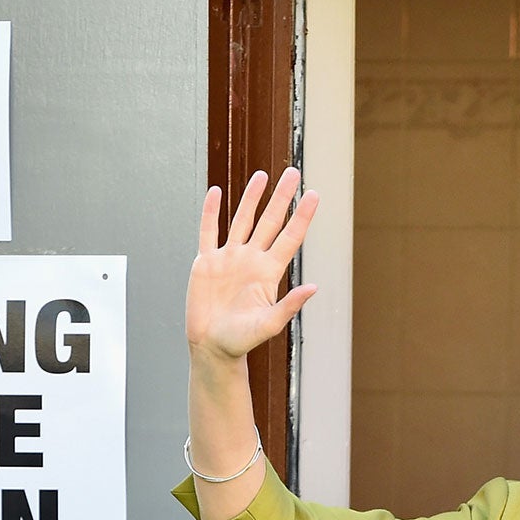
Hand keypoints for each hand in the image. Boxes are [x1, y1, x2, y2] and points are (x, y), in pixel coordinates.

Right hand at [186, 167, 318, 362]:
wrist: (212, 347)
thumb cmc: (241, 340)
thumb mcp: (269, 324)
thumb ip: (290, 305)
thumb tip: (314, 288)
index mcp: (269, 273)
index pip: (290, 237)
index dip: (302, 216)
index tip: (314, 194)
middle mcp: (251, 260)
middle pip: (270, 221)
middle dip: (281, 197)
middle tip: (292, 172)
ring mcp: (229, 259)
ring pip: (242, 220)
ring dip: (252, 198)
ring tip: (262, 176)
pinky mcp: (206, 262)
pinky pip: (208, 231)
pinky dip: (211, 212)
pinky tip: (217, 193)